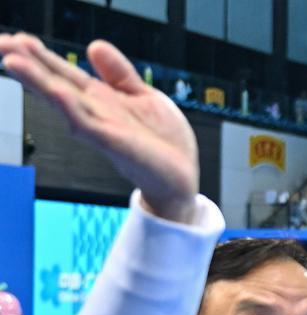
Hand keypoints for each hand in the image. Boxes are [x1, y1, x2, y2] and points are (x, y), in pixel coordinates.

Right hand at [0, 33, 198, 222]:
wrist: (182, 177)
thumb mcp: (144, 96)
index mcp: (100, 99)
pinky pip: (88, 124)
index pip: (63, 72)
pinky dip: (71, 108)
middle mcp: (94, 112)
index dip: (40, 55)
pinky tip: (56, 92)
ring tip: (13, 61)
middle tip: (0, 44)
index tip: (16, 39)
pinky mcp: (114, 143)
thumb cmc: (162, 141)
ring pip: (63, 101)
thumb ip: (119, 73)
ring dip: (38, 81)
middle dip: (27, 64)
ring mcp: (101, 128)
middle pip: (54, 83)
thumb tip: (94, 45)